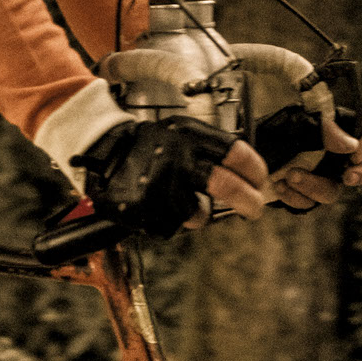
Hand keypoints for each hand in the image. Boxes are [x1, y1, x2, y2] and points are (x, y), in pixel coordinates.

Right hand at [76, 117, 269, 236]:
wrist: (101, 152)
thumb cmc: (146, 145)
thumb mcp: (179, 133)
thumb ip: (210, 150)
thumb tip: (248, 176)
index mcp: (189, 135)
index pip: (236, 152)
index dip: (255, 170)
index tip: (260, 181)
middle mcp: (176, 157)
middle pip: (226, 185)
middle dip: (248, 201)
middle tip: (254, 209)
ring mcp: (160, 183)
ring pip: (197, 215)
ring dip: (192, 214)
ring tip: (174, 200)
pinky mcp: (144, 207)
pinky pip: (171, 227)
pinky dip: (167, 222)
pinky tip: (155, 206)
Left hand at [273, 113, 361, 210]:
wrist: (250, 148)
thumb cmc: (277, 127)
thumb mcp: (299, 121)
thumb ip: (327, 130)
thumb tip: (351, 144)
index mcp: (340, 134)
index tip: (356, 153)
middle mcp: (337, 158)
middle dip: (361, 174)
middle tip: (348, 176)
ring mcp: (323, 178)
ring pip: (332, 192)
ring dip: (314, 186)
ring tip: (291, 175)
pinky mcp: (305, 195)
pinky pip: (307, 203)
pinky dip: (294, 197)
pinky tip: (279, 186)